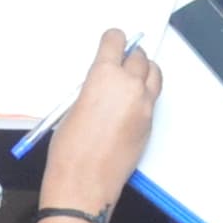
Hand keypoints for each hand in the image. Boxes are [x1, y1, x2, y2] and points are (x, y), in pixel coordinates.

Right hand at [39, 29, 161, 210]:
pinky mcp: (150, 124)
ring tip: (132, 77)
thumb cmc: (68, 148)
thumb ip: (94, 88)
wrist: (84, 183)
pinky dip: (145, 94)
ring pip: (154, 75)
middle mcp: (130, 86)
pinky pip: (152, 99)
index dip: (114, 39)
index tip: (113, 40)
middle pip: (139, 57)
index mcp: (104, 76)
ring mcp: (144, 106)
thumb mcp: (73, 107)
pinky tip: (131, 104)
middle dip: (130, 56)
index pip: (116, 42)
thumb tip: (103, 82)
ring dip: (144, 71)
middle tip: (122, 59)